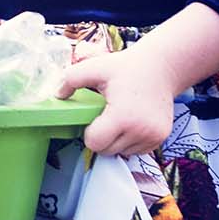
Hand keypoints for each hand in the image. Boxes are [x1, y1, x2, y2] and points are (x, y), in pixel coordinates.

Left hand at [58, 46, 176, 156]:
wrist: (162, 67)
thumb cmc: (127, 67)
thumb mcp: (96, 67)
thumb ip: (71, 79)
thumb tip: (57, 95)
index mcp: (122, 116)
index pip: (95, 143)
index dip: (90, 132)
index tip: (94, 117)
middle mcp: (140, 131)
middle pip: (107, 150)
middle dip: (102, 137)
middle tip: (105, 116)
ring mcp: (153, 137)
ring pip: (121, 152)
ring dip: (116, 140)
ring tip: (119, 117)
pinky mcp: (160, 138)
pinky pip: (136, 150)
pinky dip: (130, 140)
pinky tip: (132, 121)